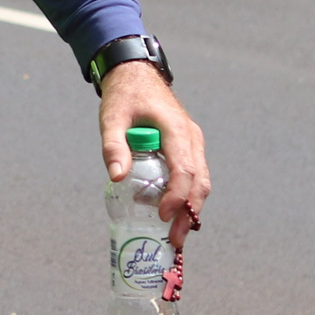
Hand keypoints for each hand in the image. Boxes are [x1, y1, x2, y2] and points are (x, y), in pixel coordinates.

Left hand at [99, 62, 208, 248]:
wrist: (136, 74)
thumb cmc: (124, 96)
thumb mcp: (112, 117)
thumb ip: (113, 146)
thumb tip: (117, 177)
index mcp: (177, 129)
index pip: (184, 169)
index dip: (177, 195)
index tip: (164, 216)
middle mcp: (192, 138)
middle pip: (199, 182)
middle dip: (188, 212)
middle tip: (175, 240)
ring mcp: (193, 143)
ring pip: (201, 181)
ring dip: (191, 209)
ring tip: (176, 235)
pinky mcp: (188, 147)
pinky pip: (194, 176)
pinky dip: (188, 196)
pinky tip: (175, 214)